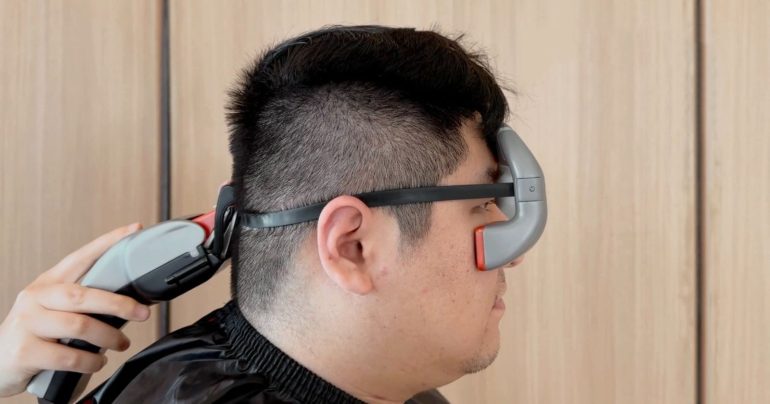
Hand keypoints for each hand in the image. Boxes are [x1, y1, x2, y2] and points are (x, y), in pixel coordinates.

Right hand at [0, 223, 150, 396]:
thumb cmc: (34, 336)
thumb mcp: (54, 311)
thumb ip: (82, 304)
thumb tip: (128, 305)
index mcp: (48, 284)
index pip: (81, 257)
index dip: (108, 243)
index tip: (133, 230)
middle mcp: (36, 298)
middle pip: (83, 295)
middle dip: (119, 304)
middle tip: (143, 313)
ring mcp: (27, 323)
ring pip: (79, 326)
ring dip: (108, 337)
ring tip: (120, 344)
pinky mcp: (24, 351)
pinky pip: (68, 356)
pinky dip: (90, 361)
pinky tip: (97, 362)